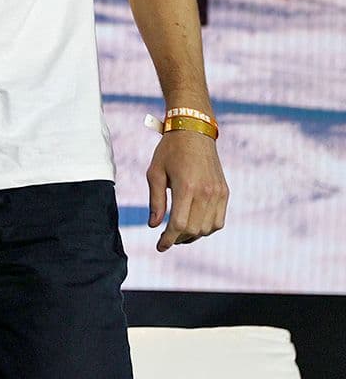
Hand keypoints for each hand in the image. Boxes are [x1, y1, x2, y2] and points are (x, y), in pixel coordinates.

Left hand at [147, 130, 228, 251]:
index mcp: (186, 187)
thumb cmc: (169, 150)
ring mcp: (218, 193)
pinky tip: (195, 225)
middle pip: (194, 230)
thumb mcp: (155, 173)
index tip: (160, 247)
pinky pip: (219, 220)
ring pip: (208, 229)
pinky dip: (207, 228)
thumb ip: (156, 201)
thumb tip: (154, 226)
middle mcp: (206, 192)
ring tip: (179, 233)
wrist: (194, 131)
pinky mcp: (224, 192)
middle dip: (178, 238)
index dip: (168, 239)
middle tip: (166, 238)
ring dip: (193, 235)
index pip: (179, 225)